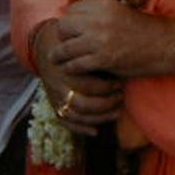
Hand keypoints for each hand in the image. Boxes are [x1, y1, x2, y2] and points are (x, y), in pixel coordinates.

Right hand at [33, 20, 122, 136]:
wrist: (48, 48)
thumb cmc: (75, 43)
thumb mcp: (84, 43)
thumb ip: (99, 51)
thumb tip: (125, 59)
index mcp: (67, 69)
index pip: (89, 85)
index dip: (107, 88)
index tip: (121, 83)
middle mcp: (60, 85)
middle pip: (83, 104)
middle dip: (105, 104)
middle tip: (121, 97)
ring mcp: (55, 96)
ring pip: (75, 115)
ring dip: (98, 118)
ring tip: (117, 112)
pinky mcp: (54, 104)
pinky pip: (64, 122)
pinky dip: (80, 129)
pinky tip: (95, 132)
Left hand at [51, 0, 174, 77]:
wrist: (165, 44)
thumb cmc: (144, 29)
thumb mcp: (119, 12)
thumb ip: (98, 15)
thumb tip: (72, 21)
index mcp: (103, 4)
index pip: (72, 9)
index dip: (71, 21)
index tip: (73, 30)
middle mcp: (98, 19)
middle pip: (63, 27)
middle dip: (63, 37)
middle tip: (67, 45)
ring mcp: (99, 39)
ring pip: (64, 48)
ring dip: (61, 56)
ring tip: (61, 60)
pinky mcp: (102, 59)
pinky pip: (74, 65)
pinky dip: (72, 69)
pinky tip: (76, 70)